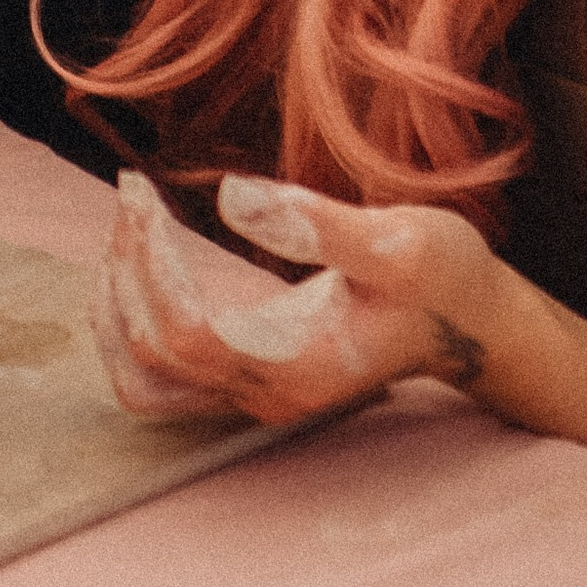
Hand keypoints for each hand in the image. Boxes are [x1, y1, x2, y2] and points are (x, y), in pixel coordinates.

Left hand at [93, 169, 501, 430]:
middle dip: (124, 272)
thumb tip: (232, 196)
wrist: (470, 320)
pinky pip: (162, 373)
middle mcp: (266, 394)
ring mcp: (255, 394)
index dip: (147, 265)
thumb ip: (320, 226)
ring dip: (116, 308)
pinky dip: (132, 320)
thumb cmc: (442, 276)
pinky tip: (141, 259)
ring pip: (144, 384)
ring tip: (125, 227)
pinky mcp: (250, 376)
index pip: (183, 334)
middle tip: (133, 192)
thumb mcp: (400, 241)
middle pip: (149, 362)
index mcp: (297, 366)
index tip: (142, 192)